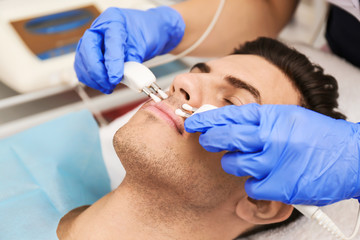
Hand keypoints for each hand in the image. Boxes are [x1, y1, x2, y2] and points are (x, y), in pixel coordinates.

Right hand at [74, 6, 184, 92]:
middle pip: (88, 51)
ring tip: (108, 86)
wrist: (146, 32)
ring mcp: (92, 40)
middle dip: (98, 72)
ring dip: (93, 78)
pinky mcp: (89, 52)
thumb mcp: (144, 47)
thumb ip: (132, 62)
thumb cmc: (145, 34)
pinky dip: (91, 79)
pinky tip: (103, 85)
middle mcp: (99, 28)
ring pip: (82, 61)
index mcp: (114, 20)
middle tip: (110, 84)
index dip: (112, 62)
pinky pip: (82, 67)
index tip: (115, 78)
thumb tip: (121, 78)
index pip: (110, 42)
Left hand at [185, 104, 359, 205]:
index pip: (231, 115)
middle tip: (207, 140)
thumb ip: (260, 121)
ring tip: (249, 160)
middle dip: (211, 139)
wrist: (352, 157)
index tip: (194, 121)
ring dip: (235, 163)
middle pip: (227, 137)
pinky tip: (266, 177)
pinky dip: (253, 183)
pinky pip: (251, 186)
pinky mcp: (280, 186)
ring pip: (235, 164)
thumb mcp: (289, 118)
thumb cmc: (319, 137)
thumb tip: (229, 123)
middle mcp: (271, 137)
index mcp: (273, 117)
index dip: (209, 118)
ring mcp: (275, 162)